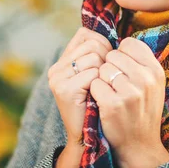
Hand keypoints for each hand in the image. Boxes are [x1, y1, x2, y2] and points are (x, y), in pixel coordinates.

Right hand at [48, 27, 112, 146]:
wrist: (89, 135)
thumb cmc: (99, 102)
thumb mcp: (96, 74)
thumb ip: (98, 53)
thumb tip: (111, 31)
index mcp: (63, 60)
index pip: (86, 33)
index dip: (102, 44)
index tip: (107, 61)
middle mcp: (57, 67)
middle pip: (92, 43)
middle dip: (107, 58)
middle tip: (106, 77)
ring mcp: (58, 78)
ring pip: (94, 57)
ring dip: (105, 72)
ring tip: (100, 87)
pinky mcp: (64, 89)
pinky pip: (93, 74)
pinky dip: (101, 84)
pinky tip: (97, 95)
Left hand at [90, 37, 168, 166]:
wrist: (139, 144)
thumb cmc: (142, 109)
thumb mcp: (152, 83)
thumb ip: (141, 62)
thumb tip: (122, 41)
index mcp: (156, 70)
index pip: (129, 43)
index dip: (120, 54)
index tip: (122, 68)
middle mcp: (146, 79)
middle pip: (113, 55)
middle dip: (110, 67)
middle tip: (116, 85)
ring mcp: (130, 92)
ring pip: (102, 69)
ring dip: (102, 80)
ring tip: (112, 94)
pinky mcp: (113, 104)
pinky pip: (95, 84)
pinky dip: (96, 93)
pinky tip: (104, 102)